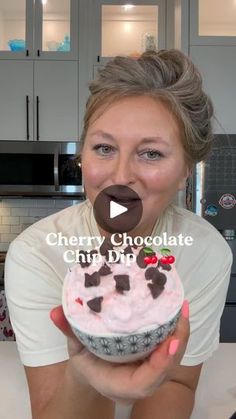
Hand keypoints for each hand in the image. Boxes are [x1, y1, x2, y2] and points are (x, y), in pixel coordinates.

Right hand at [50, 301, 189, 404]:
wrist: (91, 372)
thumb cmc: (84, 361)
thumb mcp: (74, 347)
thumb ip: (68, 331)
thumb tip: (55, 312)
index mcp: (117, 384)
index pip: (143, 382)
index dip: (160, 365)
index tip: (171, 342)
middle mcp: (137, 382)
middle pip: (165, 369)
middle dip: (177, 342)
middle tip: (180, 313)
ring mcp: (148, 372)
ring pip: (171, 359)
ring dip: (180, 334)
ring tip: (182, 306)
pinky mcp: (153, 360)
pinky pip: (168, 350)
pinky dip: (175, 331)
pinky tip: (177, 309)